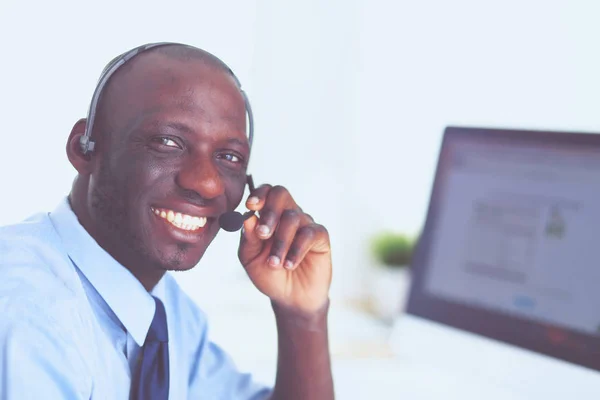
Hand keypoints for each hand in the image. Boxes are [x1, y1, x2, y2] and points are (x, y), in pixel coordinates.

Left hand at [238, 185, 331, 314]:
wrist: (290, 298)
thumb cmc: (269, 274)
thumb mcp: (251, 258)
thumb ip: (248, 238)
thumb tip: (248, 217)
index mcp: (268, 215)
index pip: (265, 192)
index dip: (258, 194)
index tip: (250, 206)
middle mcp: (287, 215)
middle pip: (281, 194)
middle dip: (270, 212)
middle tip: (263, 234)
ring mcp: (305, 224)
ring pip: (293, 218)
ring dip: (281, 242)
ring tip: (274, 264)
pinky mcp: (320, 238)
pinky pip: (309, 234)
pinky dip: (296, 250)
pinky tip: (289, 265)